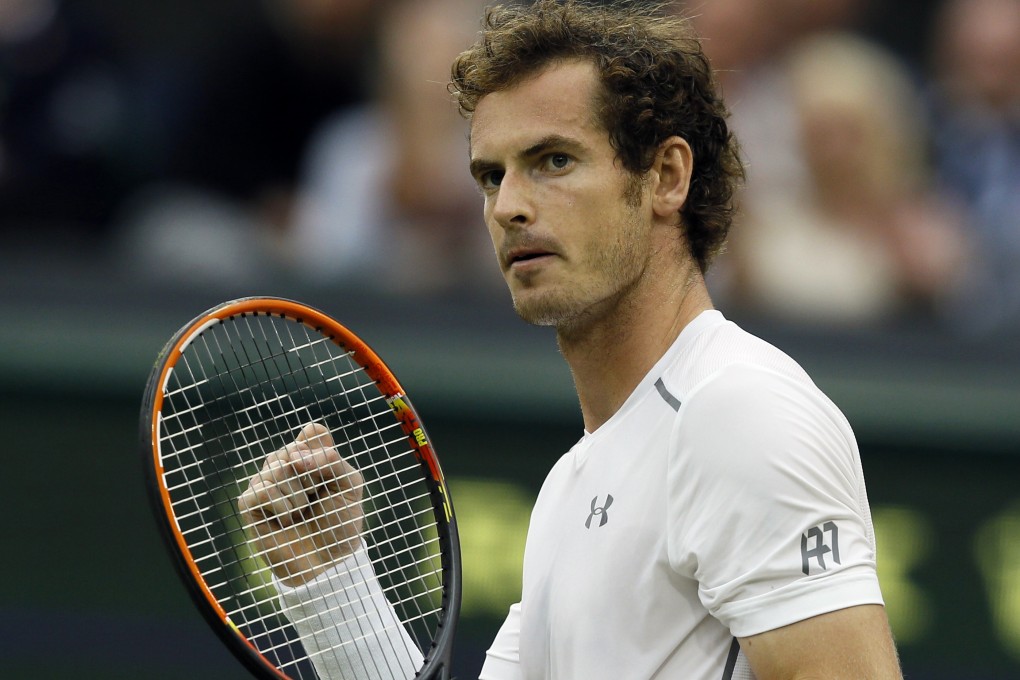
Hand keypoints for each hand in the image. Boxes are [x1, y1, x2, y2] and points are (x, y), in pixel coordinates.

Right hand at [238, 423, 364, 586]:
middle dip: (312, 479)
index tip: (329, 475)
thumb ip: (331, 460)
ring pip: (277, 468)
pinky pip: (262, 490)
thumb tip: (294, 456)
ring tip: (300, 513)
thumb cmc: (339, 523)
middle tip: (314, 500)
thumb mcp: (349, 486)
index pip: (312, 433)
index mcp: (310, 456)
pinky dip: (282, 508)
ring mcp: (265, 481)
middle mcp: (285, 464)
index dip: (322, 453)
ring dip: (298, 497)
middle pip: (294, 450)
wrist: (326, 561)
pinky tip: (285, 520)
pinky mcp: (250, 503)